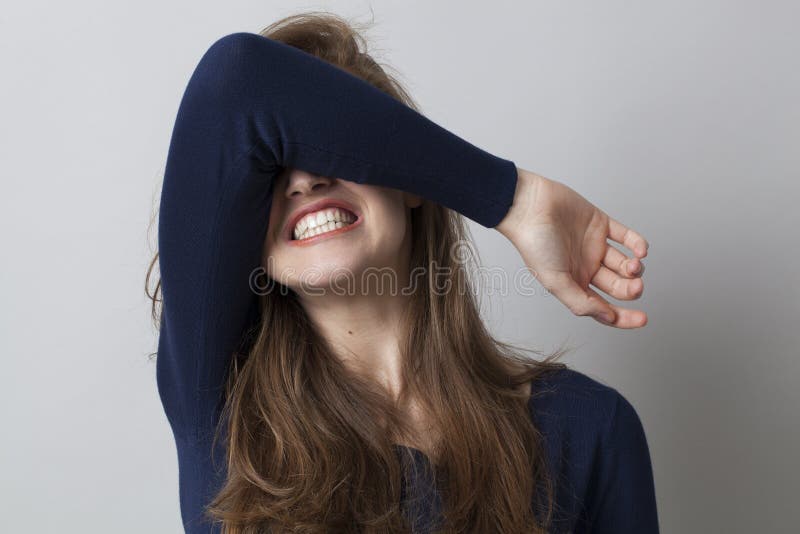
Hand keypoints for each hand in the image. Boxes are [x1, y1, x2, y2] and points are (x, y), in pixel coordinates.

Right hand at [495, 168, 648, 328]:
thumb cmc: (534, 244)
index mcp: (574, 283)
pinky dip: (638, 244)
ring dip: (636, 269)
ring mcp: (595, 246)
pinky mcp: (601, 224)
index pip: (603, 307)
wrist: (530, 207)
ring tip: (633, 265)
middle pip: (618, 286)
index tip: (641, 319)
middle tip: (635, 287)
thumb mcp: (555, 281)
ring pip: (625, 263)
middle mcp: (586, 267)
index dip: (623, 317)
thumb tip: (608, 317)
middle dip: (631, 289)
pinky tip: (641, 250)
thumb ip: (580, 303)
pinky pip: (627, 237)